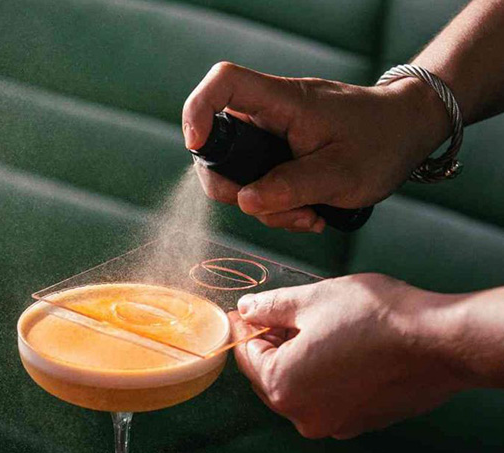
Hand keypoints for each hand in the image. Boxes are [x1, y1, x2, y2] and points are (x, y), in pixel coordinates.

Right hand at [182, 62, 450, 231]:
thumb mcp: (341, 174)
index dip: (199, 111)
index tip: (197, 146)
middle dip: (235, 189)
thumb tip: (245, 200)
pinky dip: (277, 207)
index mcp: (284, 103)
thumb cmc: (382, 142)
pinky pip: (260, 186)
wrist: (407, 134)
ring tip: (307, 215)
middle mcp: (270, 115)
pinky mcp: (280, 157)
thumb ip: (291, 187)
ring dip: (266, 207)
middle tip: (270, 209)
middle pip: (220, 146)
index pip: (223, 85)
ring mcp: (273, 137)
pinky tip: (309, 212)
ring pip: (240, 177)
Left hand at [229, 274, 472, 438]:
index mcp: (283, 387)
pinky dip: (324, 377)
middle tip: (279, 315)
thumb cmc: (377, 319)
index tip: (246, 312)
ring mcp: (333, 424)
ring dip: (297, 361)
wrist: (440, 343)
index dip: (245, 329)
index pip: (247, 356)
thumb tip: (247, 309)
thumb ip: (271, 307)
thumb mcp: (312, 300)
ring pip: (299, 388)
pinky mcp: (358, 423)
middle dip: (271, 345)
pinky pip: (326, 398)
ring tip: (314, 328)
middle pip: (270, 376)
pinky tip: (340, 349)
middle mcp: (303, 416)